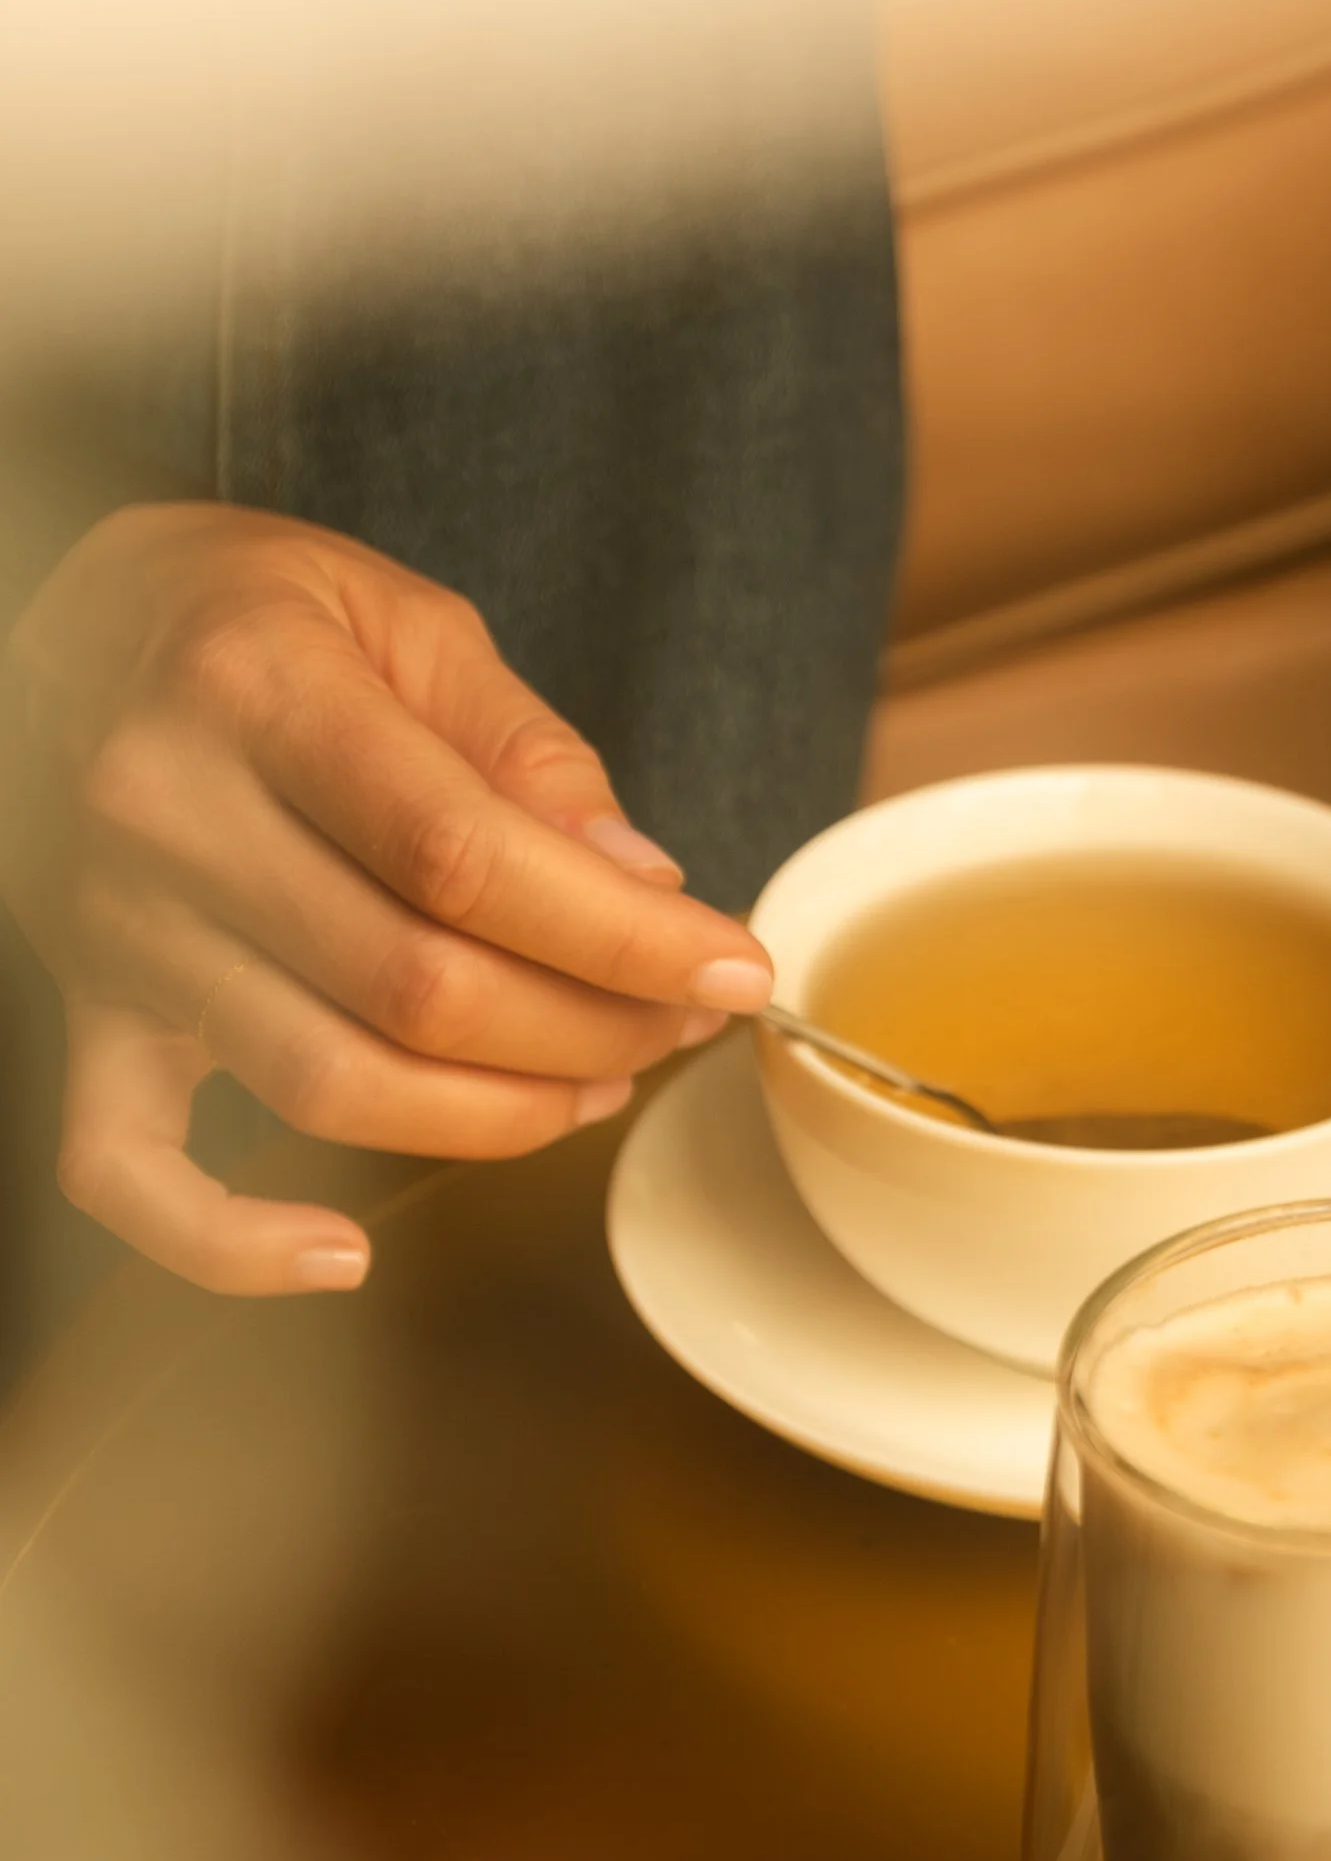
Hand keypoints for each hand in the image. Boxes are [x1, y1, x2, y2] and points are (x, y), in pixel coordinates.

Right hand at [3, 502, 774, 1294]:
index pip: (465, 857)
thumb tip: (642, 888)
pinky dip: (228, 1240)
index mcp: (255, 690)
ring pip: (327, 1084)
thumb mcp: (410, 623)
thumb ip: (530, 754)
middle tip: (676, 1021)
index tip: (728, 967)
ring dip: (495, 1117)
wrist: (72, 605)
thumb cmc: (257, 614)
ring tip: (594, 1083)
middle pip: (414, 989)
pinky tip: (342, 1255)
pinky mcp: (88, 1010)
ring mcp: (114, 929)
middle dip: (590, 1029)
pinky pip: (126, 1169)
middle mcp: (163, 813)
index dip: (621, 937)